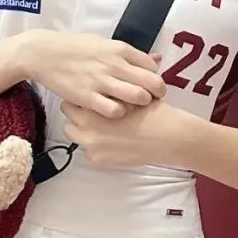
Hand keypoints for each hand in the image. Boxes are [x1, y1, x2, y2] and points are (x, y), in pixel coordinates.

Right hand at [21, 31, 165, 117]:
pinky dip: (120, 113)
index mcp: (119, 49)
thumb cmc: (73, 47)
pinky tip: (114, 111)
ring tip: (133, 106)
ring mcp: (101, 81)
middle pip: (152, 83)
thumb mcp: (103, 43)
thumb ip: (129, 54)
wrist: (43, 53)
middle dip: (156, 94)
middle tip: (151, 99)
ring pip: (138, 97)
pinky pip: (115, 110)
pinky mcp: (88, 97)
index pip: (152, 66)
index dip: (154, 78)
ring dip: (140, 104)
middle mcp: (114, 64)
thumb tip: (156, 59)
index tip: (150, 85)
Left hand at [59, 96, 194, 168]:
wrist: (169, 137)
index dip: (82, 96)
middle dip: (79, 111)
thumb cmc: (152, 112)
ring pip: (74, 133)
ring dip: (83, 128)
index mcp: (92, 108)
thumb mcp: (130, 91)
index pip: (71, 98)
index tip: (90, 96)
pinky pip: (88, 150)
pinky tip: (112, 139)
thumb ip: (111, 86)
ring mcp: (91, 146)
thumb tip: (101, 78)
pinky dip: (96, 144)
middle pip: (68, 116)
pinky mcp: (99, 160)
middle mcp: (86, 128)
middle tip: (96, 110)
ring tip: (102, 125)